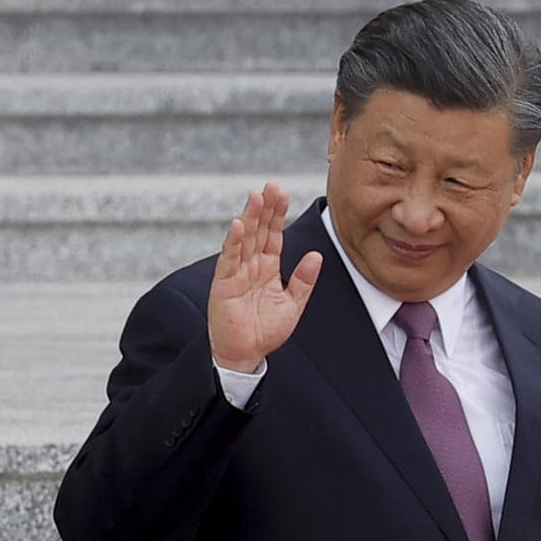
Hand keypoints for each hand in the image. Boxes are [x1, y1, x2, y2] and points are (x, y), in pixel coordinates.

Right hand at [207, 182, 323, 373]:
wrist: (246, 354)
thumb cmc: (266, 331)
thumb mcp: (293, 305)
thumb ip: (304, 281)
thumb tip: (316, 255)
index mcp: (268, 268)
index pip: (273, 235)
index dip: (278, 215)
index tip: (282, 194)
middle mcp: (252, 265)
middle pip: (259, 231)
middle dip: (265, 208)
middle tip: (271, 186)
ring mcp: (237, 272)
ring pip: (244, 239)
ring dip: (250, 218)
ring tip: (256, 197)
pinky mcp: (224, 283)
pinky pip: (229, 259)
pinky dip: (233, 242)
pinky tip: (238, 225)